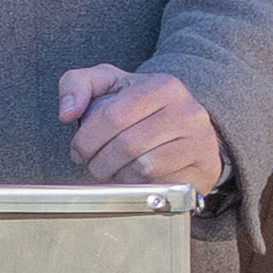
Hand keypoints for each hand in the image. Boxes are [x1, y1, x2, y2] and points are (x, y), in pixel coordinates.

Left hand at [58, 62, 225, 191]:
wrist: (186, 129)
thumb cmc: (141, 108)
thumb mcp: (110, 85)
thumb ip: (77, 85)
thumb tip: (67, 113)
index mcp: (163, 86)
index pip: (113, 116)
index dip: (87, 139)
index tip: (79, 150)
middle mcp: (187, 112)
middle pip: (126, 146)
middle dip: (99, 162)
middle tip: (93, 165)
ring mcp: (200, 142)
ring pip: (143, 168)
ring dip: (118, 176)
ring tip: (113, 170)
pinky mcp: (204, 169)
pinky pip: (161, 186)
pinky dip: (140, 187)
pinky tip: (134, 179)